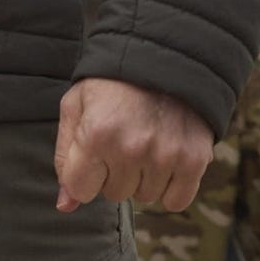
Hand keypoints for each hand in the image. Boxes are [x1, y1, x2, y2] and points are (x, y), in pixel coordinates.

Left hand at [52, 77, 211, 212]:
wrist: (166, 55)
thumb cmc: (112, 82)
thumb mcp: (76, 106)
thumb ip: (65, 157)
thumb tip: (66, 206)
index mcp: (96, 134)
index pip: (82, 190)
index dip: (86, 173)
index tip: (96, 151)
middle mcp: (131, 148)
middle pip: (114, 194)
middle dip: (115, 172)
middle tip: (124, 139)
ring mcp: (165, 154)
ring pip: (145, 196)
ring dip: (143, 177)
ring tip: (147, 141)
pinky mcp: (194, 158)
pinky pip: (177, 201)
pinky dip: (172, 187)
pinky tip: (167, 160)